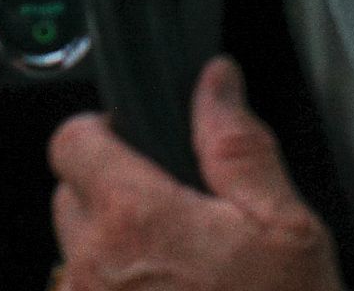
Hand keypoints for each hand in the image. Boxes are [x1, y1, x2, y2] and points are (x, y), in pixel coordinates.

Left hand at [49, 56, 341, 290]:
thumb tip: (215, 82)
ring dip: (109, 262)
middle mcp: (93, 271)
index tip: (128, 143)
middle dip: (109, 198)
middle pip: (68, 201)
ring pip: (73, 264)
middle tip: (172, 223)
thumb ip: (238, 146)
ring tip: (173, 283)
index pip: (70, 142)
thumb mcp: (286, 229)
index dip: (100, 133)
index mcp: (136, 218)